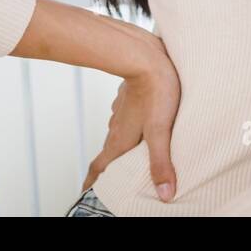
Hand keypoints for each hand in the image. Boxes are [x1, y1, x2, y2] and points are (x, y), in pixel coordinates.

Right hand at [81, 37, 180, 202]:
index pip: (99, 166)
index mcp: (119, 140)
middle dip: (110, 166)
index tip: (86, 191)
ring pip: (118, 133)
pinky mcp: (130, 97)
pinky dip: (132, 125)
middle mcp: (116, 127)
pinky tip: (144, 123)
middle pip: (109, 152)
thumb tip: (164, 194)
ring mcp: (122, 111)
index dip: (91, 181)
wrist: (149, 56)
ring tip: (132, 154)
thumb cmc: (156, 92)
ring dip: (121, 145)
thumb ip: (161, 163)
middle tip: (114, 177)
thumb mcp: (160, 131)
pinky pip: (128, 116)